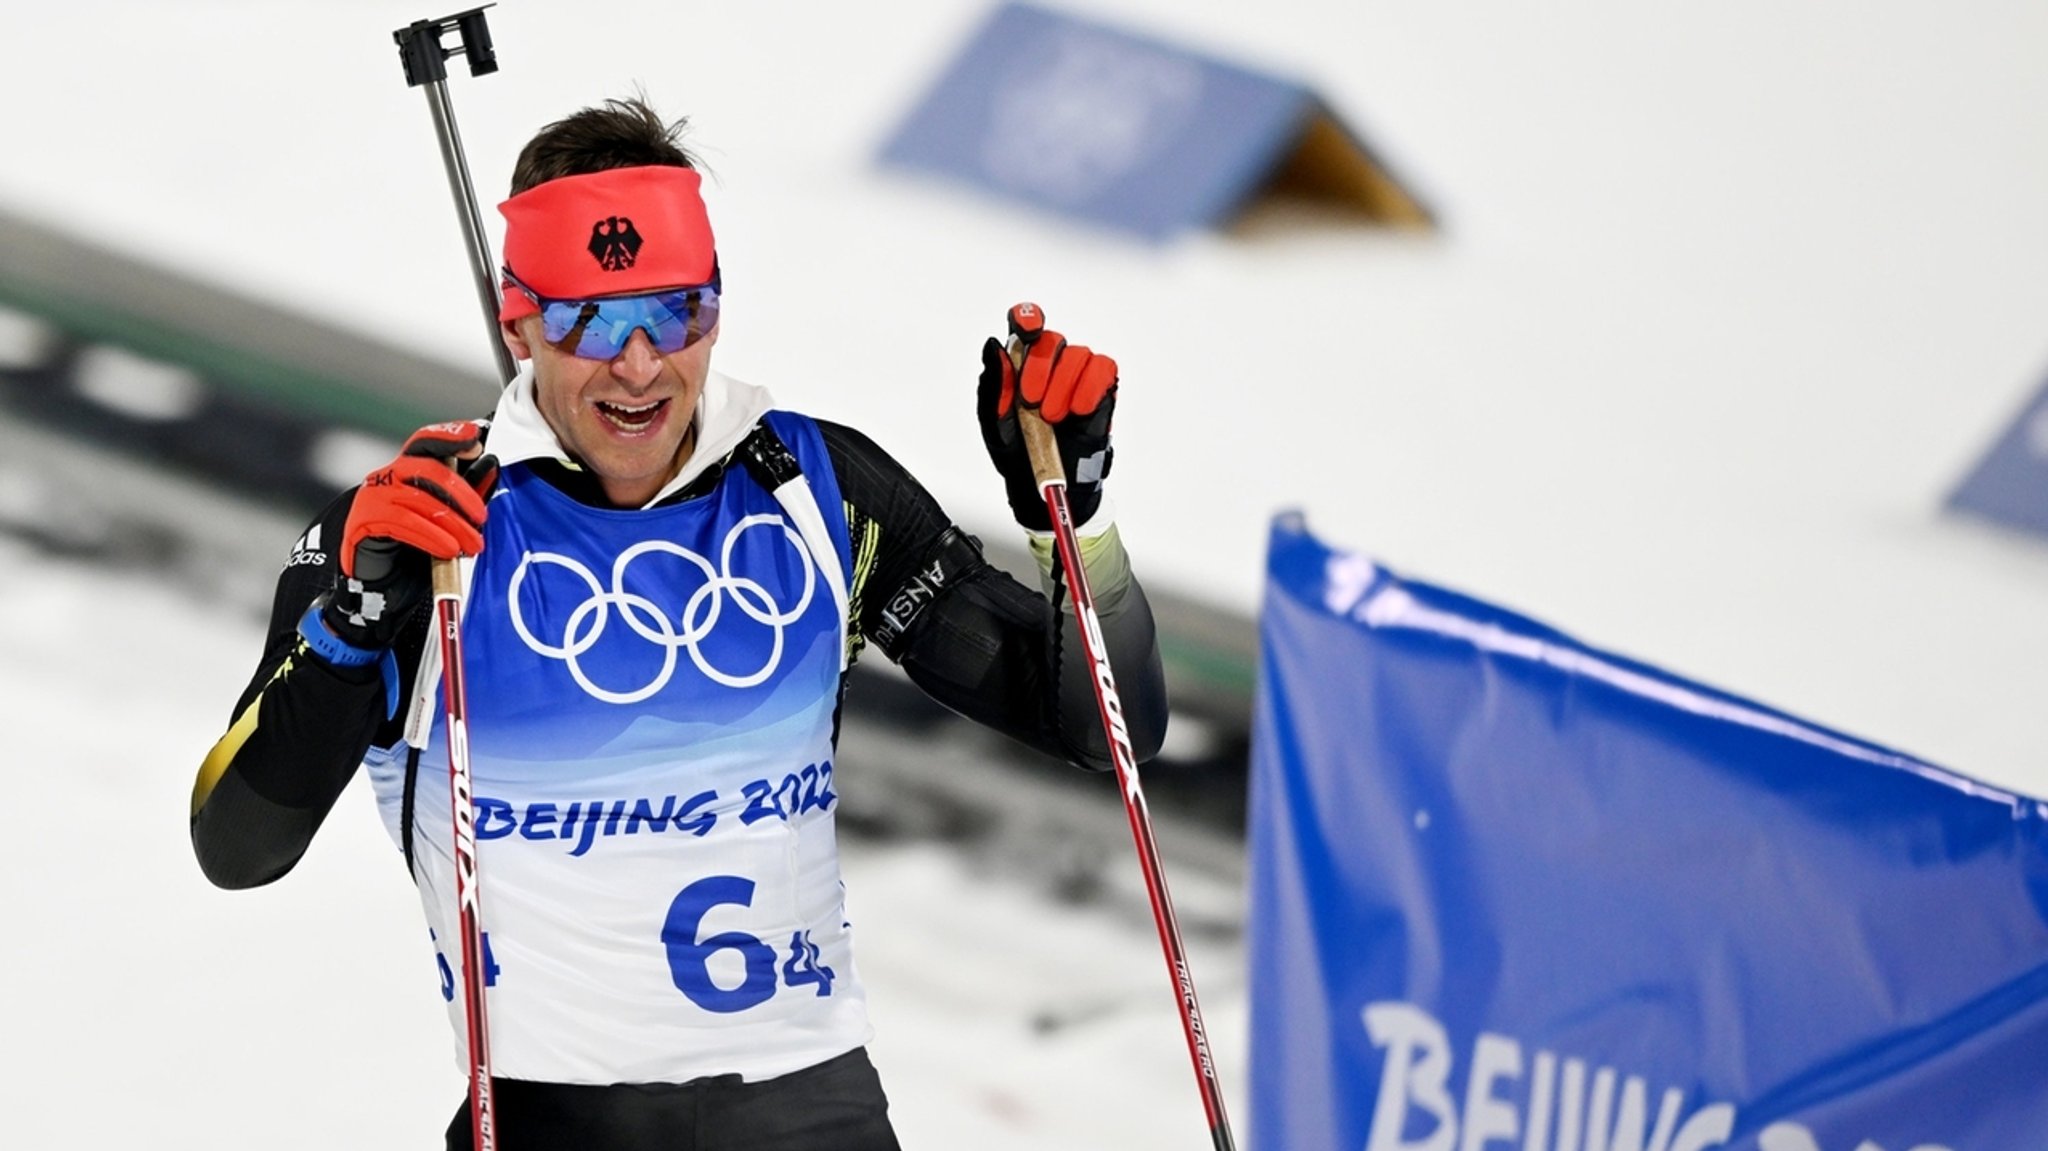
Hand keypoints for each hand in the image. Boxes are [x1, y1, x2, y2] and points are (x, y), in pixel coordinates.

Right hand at [320, 420, 496, 649]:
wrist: (381, 589)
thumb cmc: (416, 552)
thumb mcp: (449, 521)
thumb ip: (468, 495)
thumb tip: (491, 465)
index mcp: (407, 469)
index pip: (426, 441)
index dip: (449, 436)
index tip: (475, 439)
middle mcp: (388, 476)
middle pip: (429, 468)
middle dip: (463, 492)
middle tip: (483, 518)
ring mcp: (374, 496)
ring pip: (420, 498)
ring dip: (453, 523)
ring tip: (473, 545)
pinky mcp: (366, 520)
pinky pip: (403, 522)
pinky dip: (431, 535)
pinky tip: (449, 549)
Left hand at [976, 303, 1116, 530]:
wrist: (1045, 484)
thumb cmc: (1017, 451)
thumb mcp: (994, 421)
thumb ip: (993, 383)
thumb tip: (994, 345)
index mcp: (1021, 364)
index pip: (1026, 324)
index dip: (1028, 318)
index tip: (1027, 329)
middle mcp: (1052, 363)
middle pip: (1051, 339)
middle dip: (1039, 370)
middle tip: (1031, 403)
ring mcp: (1079, 374)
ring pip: (1078, 354)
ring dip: (1062, 386)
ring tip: (1052, 417)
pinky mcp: (1102, 388)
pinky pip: (1102, 369)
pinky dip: (1088, 389)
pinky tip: (1077, 411)